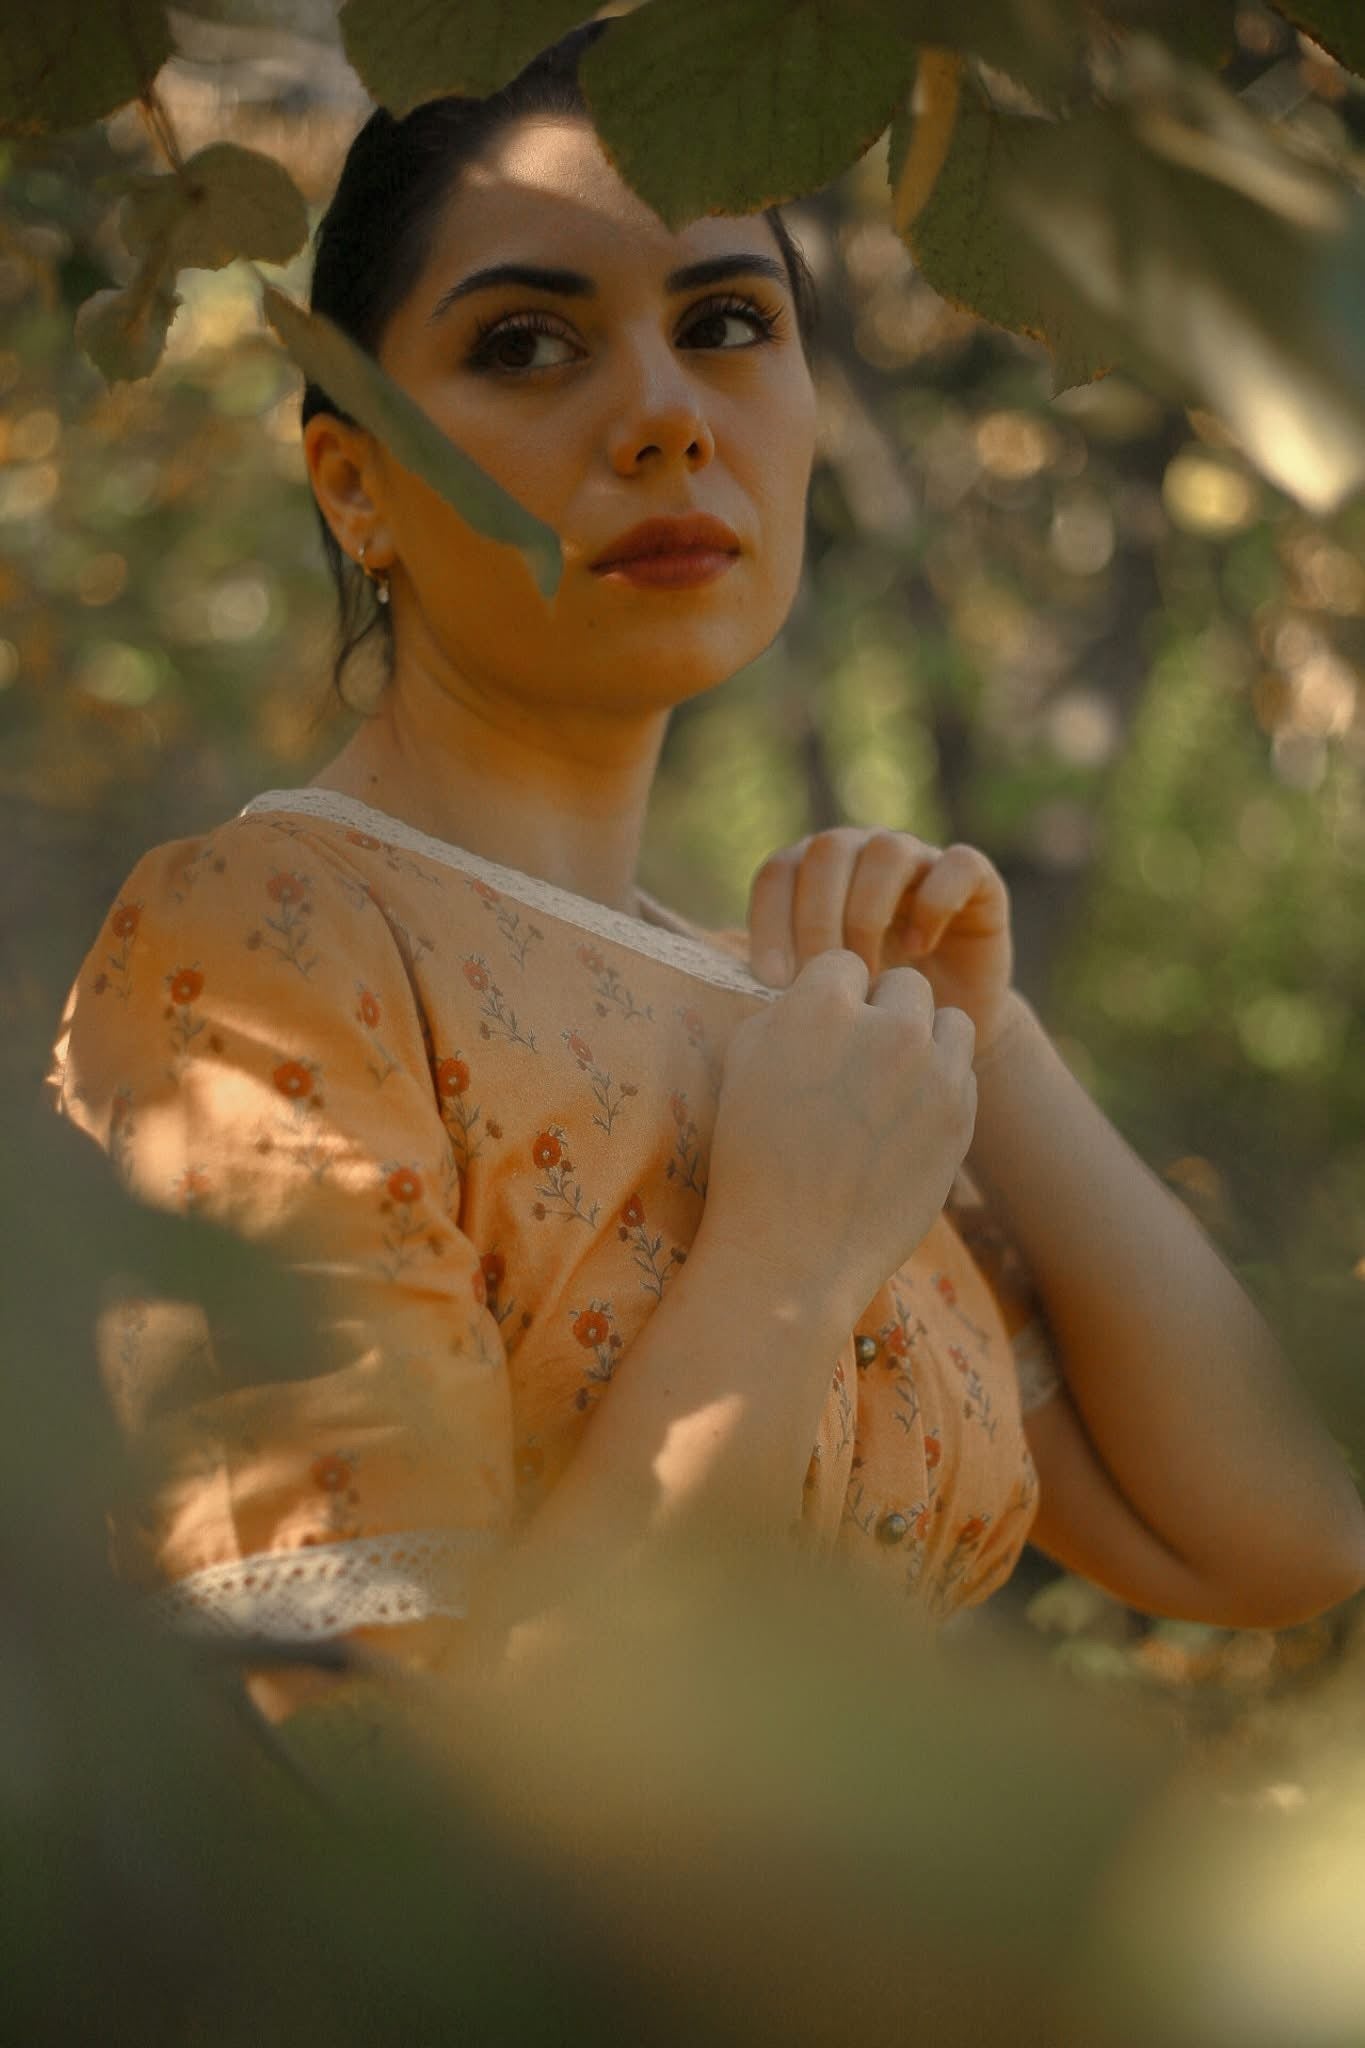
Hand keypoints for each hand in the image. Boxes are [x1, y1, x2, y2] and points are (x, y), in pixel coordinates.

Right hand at [706, 952, 977, 1320]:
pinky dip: (941, 1084)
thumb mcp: (743, 1063)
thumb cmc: (752, 1157)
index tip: (821, 1035)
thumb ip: (784, 1011)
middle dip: (884, 1012)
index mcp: (821, 1006)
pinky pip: (963, 1070)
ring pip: (949, 1021)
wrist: (792, 1250)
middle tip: (859, 1060)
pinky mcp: (961, 1113)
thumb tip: (815, 990)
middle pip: (904, 985)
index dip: (831, 997)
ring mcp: (932, 1071)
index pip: (844, 963)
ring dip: (926, 1040)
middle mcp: (886, 1027)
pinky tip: (904, 1120)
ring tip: (891, 1083)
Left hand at [747, 827, 1017, 1060]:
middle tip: (822, 981)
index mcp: (814, 873)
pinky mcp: (975, 878)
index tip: (770, 982)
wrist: (939, 1035)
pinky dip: (934, 904)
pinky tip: (919, 951)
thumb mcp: (816, 998)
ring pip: (886, 850)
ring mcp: (920, 859)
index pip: (779, 870)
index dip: (769, 920)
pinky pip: (957, 863)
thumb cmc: (866, 1014)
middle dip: (817, 919)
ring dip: (869, 913)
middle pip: (827, 851)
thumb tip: (738, 987)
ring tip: (869, 974)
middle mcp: (863, 853)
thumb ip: (781, 978)